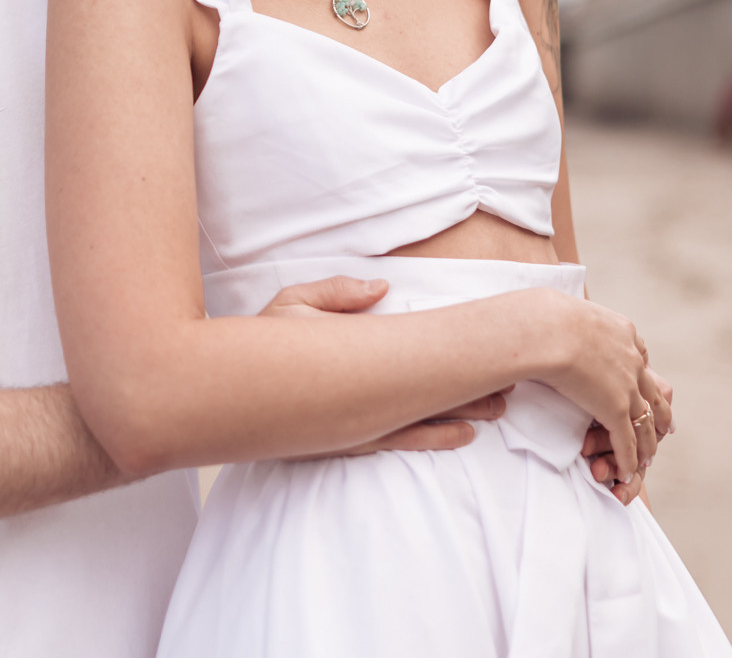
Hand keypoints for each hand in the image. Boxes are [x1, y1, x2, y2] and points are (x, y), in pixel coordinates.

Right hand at [257, 275, 505, 459]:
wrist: (221, 396)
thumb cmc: (258, 345)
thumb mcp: (290, 307)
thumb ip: (334, 294)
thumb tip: (380, 288)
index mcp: (354, 355)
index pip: (417, 355)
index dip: (457, 356)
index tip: (492, 348)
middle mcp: (362, 395)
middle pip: (430, 391)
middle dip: (471, 387)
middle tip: (510, 384)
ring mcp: (357, 424)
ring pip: (423, 420)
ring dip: (462, 413)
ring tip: (498, 409)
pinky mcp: (348, 443)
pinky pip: (402, 443)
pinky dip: (435, 439)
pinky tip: (462, 437)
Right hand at [530, 293, 670, 484]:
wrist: (546, 329)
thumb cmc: (541, 317)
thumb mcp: (563, 310)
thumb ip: (564, 320)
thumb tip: (541, 317)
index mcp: (622, 332)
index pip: (640, 356)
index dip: (643, 376)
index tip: (645, 385)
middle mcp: (632, 359)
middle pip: (652, 392)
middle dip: (659, 411)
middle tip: (666, 427)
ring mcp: (627, 385)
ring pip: (645, 421)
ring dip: (647, 442)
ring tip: (648, 457)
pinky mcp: (616, 409)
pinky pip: (627, 440)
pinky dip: (629, 458)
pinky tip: (627, 470)